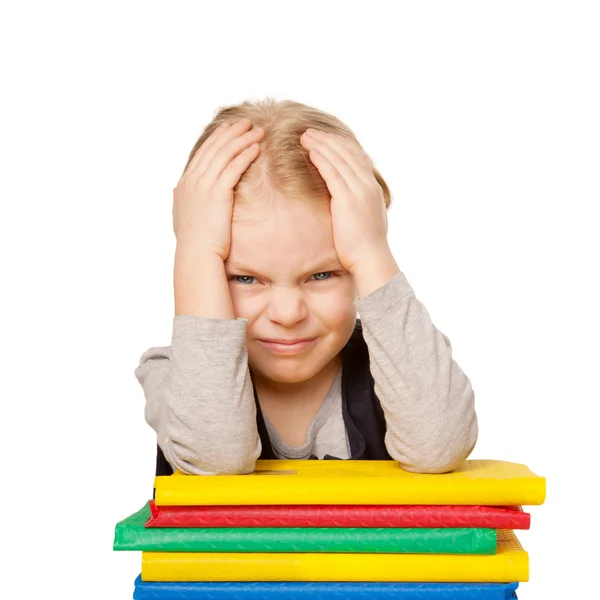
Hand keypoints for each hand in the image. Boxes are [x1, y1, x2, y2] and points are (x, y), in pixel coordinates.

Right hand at [172, 118, 263, 258]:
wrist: (196, 254)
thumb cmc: (193, 241)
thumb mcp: (181, 216)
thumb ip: (179, 200)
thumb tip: (175, 191)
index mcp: (185, 184)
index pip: (202, 154)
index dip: (216, 139)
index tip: (228, 128)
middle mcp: (193, 180)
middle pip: (215, 149)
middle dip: (232, 133)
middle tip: (246, 122)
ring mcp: (204, 185)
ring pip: (226, 154)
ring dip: (242, 140)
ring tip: (257, 131)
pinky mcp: (218, 193)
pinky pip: (234, 167)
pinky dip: (245, 155)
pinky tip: (256, 148)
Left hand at [300, 128, 388, 272]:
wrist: (371, 258)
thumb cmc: (366, 246)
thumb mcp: (367, 219)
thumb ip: (360, 205)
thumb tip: (350, 203)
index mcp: (373, 188)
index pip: (358, 158)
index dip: (341, 145)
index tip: (326, 139)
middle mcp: (368, 185)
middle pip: (347, 153)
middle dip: (328, 140)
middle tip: (311, 132)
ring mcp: (359, 191)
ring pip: (339, 160)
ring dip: (321, 145)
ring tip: (305, 136)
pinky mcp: (347, 200)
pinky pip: (332, 174)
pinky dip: (322, 160)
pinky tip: (311, 152)